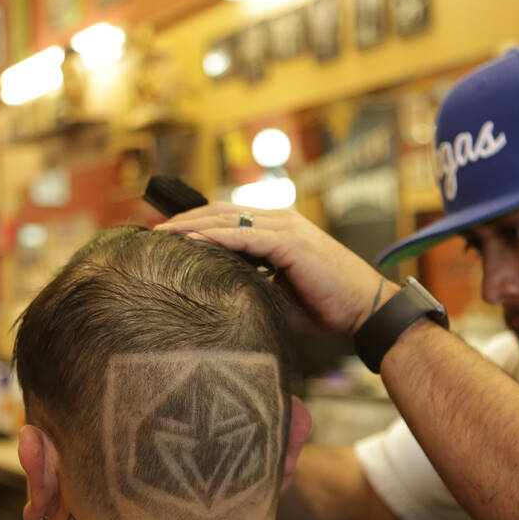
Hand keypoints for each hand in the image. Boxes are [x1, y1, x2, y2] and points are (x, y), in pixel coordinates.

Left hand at [157, 203, 398, 333]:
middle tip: (153, 231)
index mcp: (279, 228)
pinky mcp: (290, 243)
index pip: (229, 218)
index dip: (197, 224)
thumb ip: (252, 284)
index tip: (167, 236)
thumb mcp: (280, 294)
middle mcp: (281, 220)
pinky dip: (214, 238)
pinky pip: (243, 237)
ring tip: (161, 234)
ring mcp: (286, 228)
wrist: (365, 308)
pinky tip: (189, 244)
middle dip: (186, 219)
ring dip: (192, 226)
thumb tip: (219, 292)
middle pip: (222, 211)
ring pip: (228, 219)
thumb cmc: (327, 304)